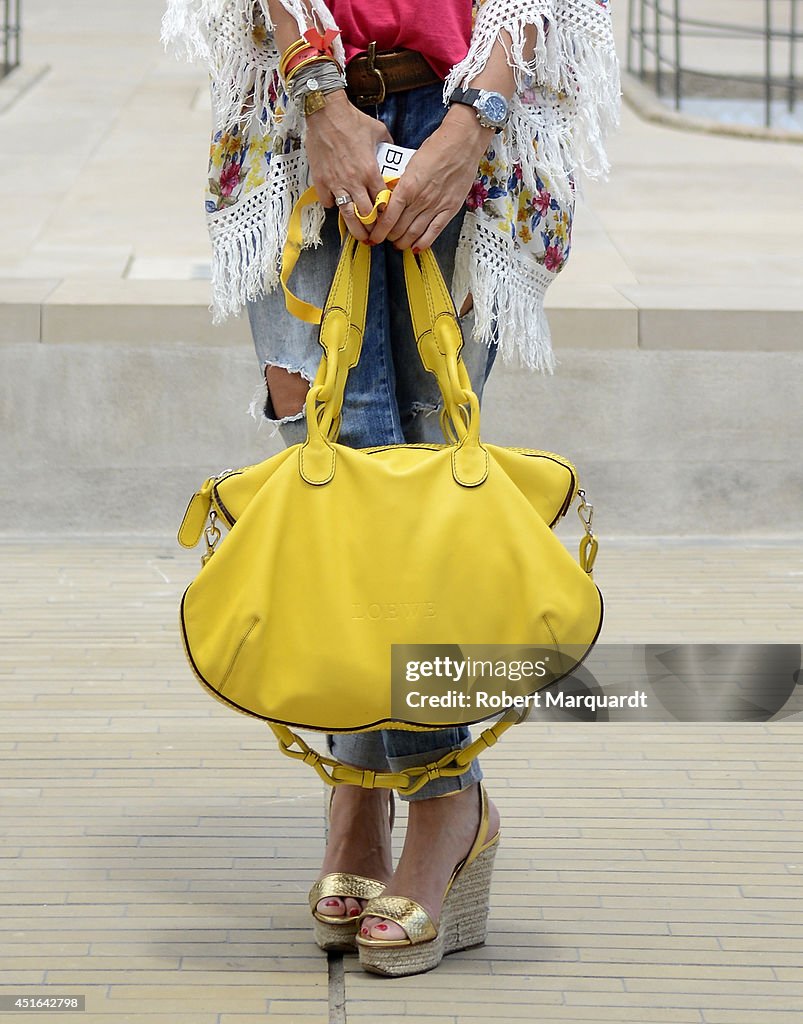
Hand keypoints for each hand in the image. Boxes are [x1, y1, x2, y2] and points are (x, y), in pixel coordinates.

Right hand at [305, 91, 392, 241]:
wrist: (326, 113)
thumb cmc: (353, 121)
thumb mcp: (379, 131)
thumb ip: (388, 146)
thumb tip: (393, 153)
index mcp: (371, 172)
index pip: (382, 203)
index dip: (386, 215)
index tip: (389, 221)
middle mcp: (354, 182)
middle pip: (366, 215)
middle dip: (373, 228)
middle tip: (376, 235)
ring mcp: (336, 184)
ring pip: (348, 216)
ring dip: (355, 229)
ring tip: (360, 237)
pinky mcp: (321, 182)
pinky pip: (328, 202)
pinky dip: (333, 206)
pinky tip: (337, 204)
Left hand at [368, 104, 493, 250]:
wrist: (462, 143)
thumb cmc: (436, 148)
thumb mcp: (410, 164)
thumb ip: (402, 184)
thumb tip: (391, 199)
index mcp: (407, 186)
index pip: (388, 217)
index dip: (379, 231)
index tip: (374, 236)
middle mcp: (420, 200)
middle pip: (399, 228)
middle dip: (389, 237)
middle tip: (385, 238)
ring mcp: (436, 206)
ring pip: (414, 234)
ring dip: (403, 242)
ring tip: (398, 244)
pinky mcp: (449, 209)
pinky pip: (433, 232)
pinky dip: (422, 243)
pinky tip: (415, 248)